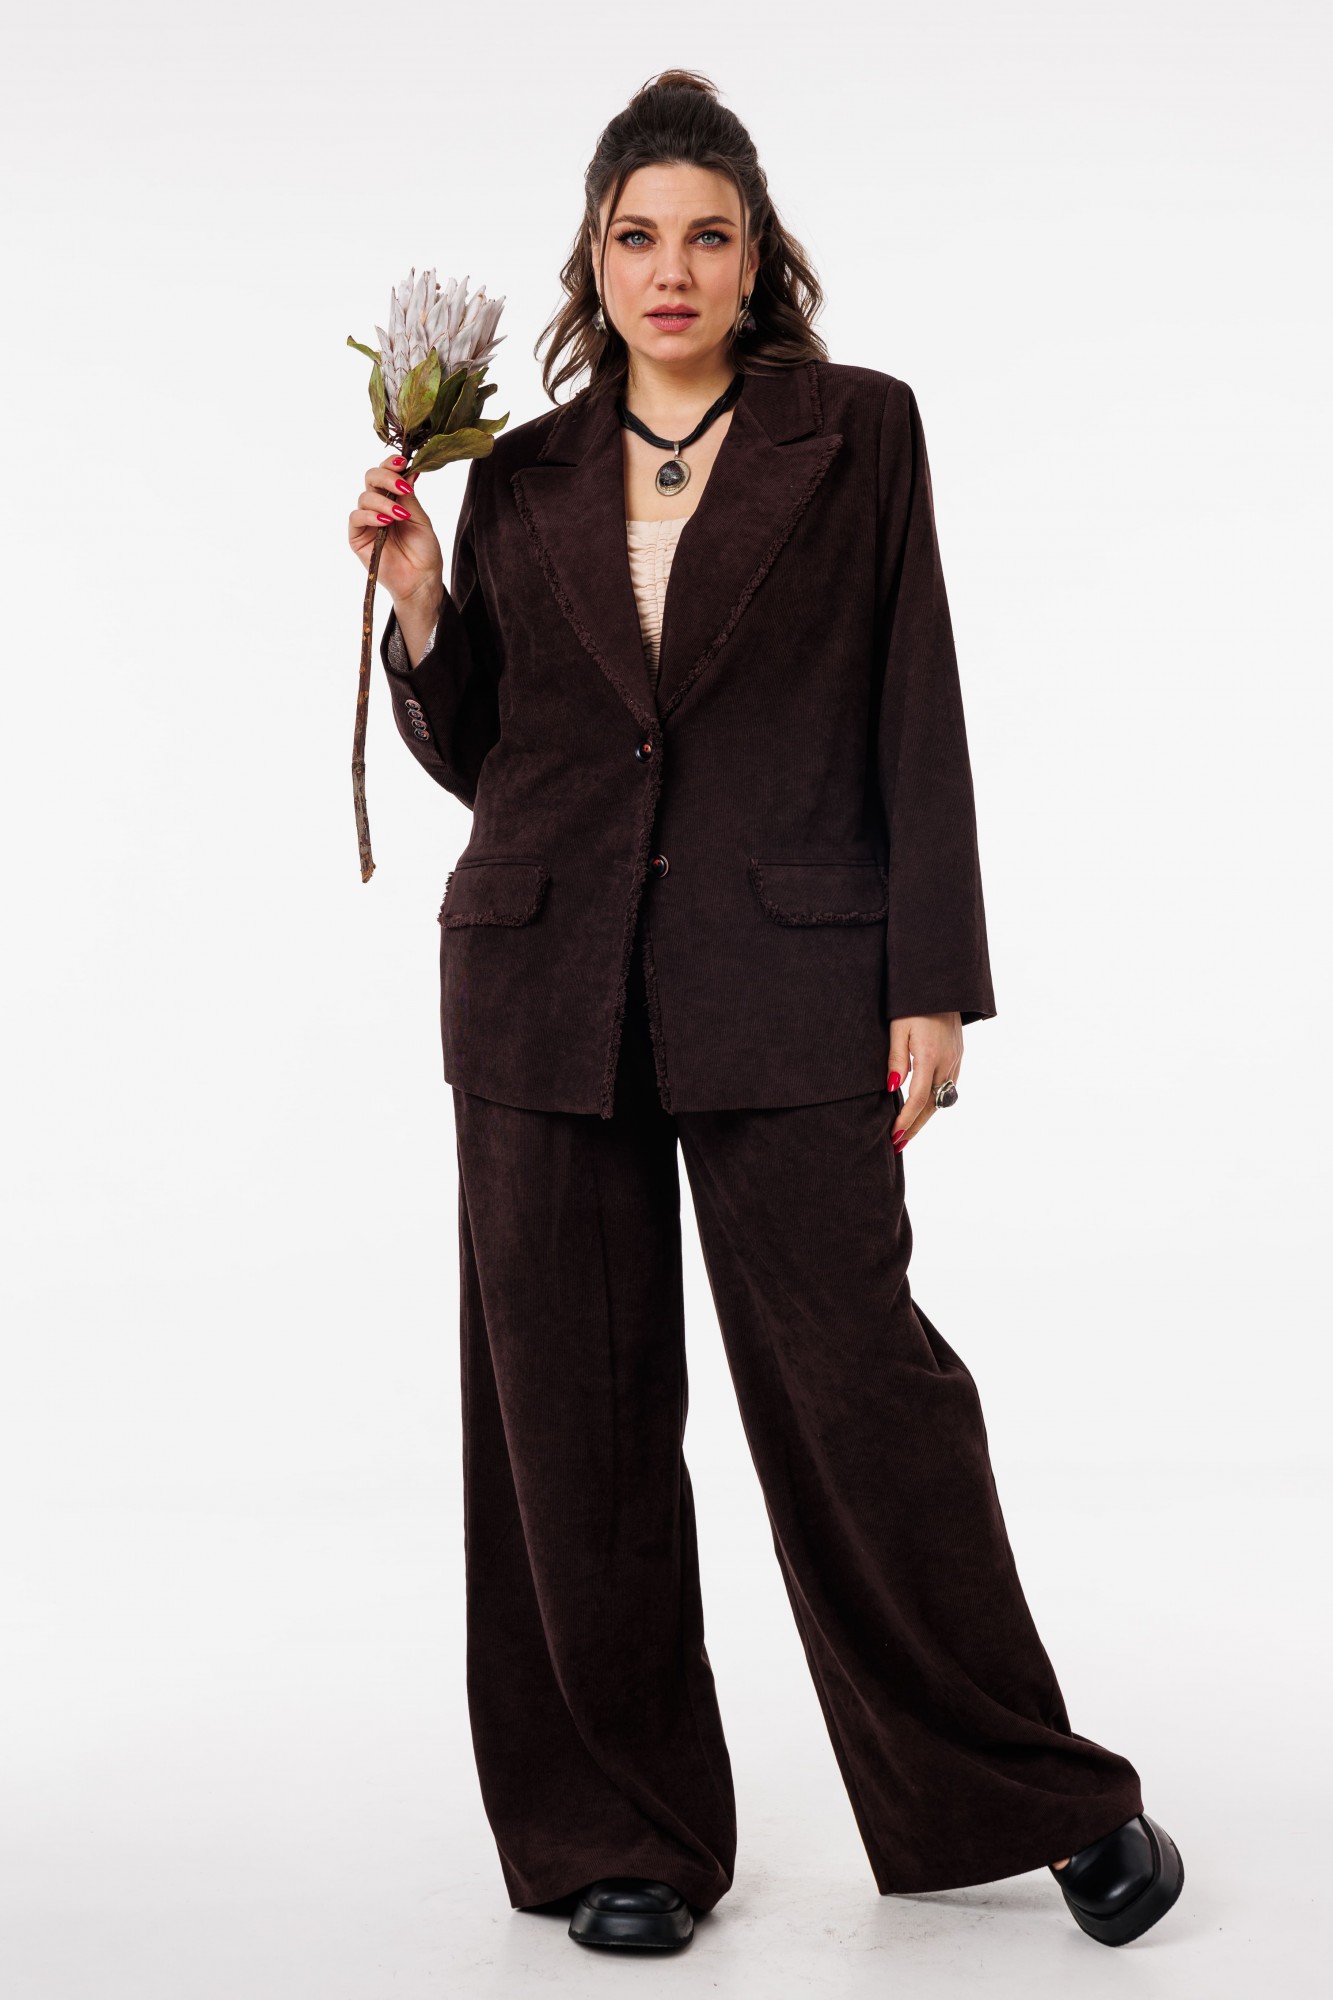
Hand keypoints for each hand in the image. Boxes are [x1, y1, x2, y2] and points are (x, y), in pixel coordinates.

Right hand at [348, 454, 444, 612]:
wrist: (421, 580)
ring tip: (400, 515)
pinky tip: (385, 521)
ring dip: (383, 502)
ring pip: (364, 497)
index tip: (402, 460)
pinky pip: (356, 517)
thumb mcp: (420, 518)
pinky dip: (370, 516)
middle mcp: (378, 506)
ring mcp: (366, 520)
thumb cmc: (424, 552)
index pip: (385, 473)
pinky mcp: (357, 536)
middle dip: (386, 477)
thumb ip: (409, 496)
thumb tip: (409, 468)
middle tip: (402, 487)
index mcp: (394, 498)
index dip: (390, 464)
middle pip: (370, 478)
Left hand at [887, 1013, 963, 1152]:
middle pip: (932, 1106)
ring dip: (926, 1117)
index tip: (893, 1136)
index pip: (918, 1099)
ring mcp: (956, 1059)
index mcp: (930, 1056)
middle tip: (899, 1144)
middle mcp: (947, 1062)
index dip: (905, 1120)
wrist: (942, 984)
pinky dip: (937, 1101)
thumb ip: (895, 1059)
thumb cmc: (913, 1003)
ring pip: (943, 1098)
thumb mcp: (898, 1028)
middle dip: (915, 1127)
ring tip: (909, 1130)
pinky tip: (925, 1107)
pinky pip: (950, 1086)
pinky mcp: (959, 1055)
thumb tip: (891, 1089)